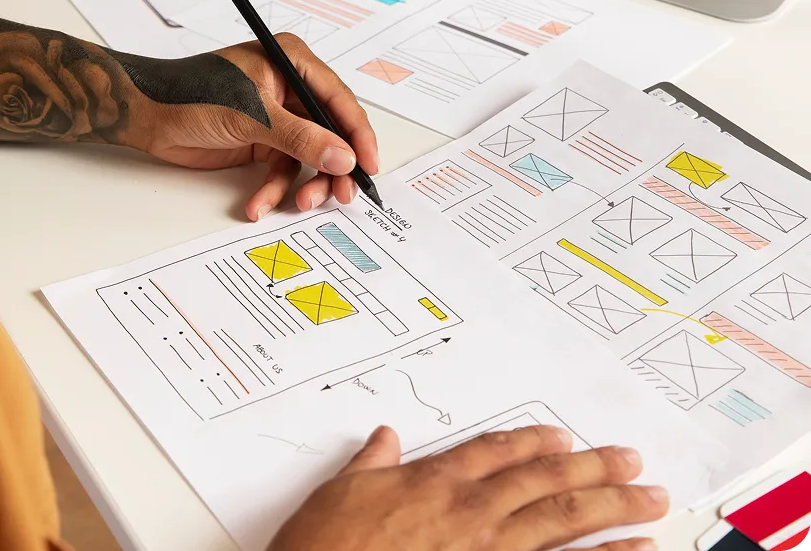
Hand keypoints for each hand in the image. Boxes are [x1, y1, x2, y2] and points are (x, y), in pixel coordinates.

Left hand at [136, 35, 379, 220]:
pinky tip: (259, 205)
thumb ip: (302, 138)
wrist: (147, 115)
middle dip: (334, 166)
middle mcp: (291, 89)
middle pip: (330, 132)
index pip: (339, 100)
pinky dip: (274, 190)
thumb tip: (343, 157)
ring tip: (301, 203)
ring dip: (305, 184)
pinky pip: (282, 169)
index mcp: (294, 63)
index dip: (358, 135)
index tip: (369, 165)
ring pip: (309, 156)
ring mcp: (278, 117)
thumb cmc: (192, 94)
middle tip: (343, 194)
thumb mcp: (252, 116)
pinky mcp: (263, 141)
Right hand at [268, 426, 667, 550]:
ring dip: (610, 507)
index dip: (532, 441)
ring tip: (648, 500)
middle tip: (632, 461)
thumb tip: (384, 436)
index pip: (495, 452)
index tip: (563, 437)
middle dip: (593, 469)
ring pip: (562, 521)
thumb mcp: (340, 492)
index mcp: (435, 483)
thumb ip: (371, 463)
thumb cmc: (328, 545)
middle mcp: (471, 512)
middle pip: (544, 481)